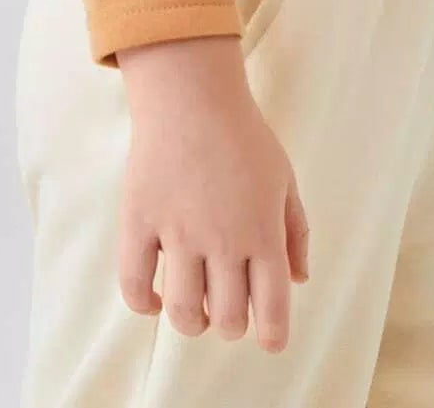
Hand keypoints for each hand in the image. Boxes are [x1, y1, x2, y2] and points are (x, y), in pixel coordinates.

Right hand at [116, 35, 310, 353]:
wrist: (191, 95)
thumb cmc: (243, 135)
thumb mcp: (284, 178)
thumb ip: (295, 231)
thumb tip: (299, 279)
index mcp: (263, 231)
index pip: (273, 307)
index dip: (273, 334)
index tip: (269, 339)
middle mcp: (223, 240)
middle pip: (228, 318)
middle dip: (231, 324)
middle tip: (228, 308)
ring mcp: (179, 233)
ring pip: (184, 313)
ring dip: (192, 322)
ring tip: (195, 307)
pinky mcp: (140, 222)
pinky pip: (134, 286)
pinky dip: (144, 305)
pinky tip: (156, 298)